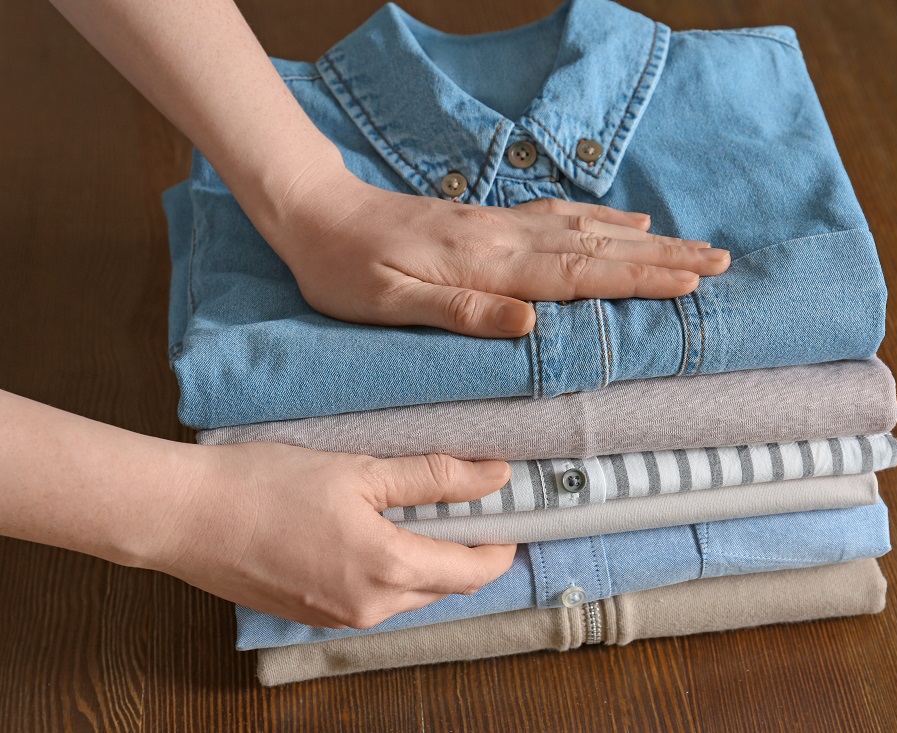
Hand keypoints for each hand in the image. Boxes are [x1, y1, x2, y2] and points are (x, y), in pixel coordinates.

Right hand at [154, 442, 516, 628]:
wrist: (185, 516)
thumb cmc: (265, 486)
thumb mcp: (360, 471)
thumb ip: (433, 476)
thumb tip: (494, 475)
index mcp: (387, 571)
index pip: (473, 572)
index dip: (501, 546)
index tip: (512, 516)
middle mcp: (369, 606)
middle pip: (445, 585)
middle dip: (466, 550)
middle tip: (469, 504)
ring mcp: (339, 616)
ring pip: (410, 592)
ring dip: (427, 559)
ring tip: (421, 510)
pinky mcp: (314, 614)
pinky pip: (374, 598)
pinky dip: (390, 570)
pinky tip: (375, 531)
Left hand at [258, 159, 730, 337]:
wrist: (316, 213)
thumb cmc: (345, 269)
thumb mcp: (389, 303)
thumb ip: (461, 311)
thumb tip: (530, 321)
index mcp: (486, 264)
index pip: (577, 275)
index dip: (639, 280)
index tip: (691, 282)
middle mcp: (504, 238)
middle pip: (599, 248)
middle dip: (663, 258)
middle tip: (719, 263)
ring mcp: (501, 225)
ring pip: (589, 230)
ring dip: (646, 240)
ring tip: (694, 247)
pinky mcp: (490, 221)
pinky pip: (560, 217)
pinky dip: (603, 220)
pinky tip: (627, 223)